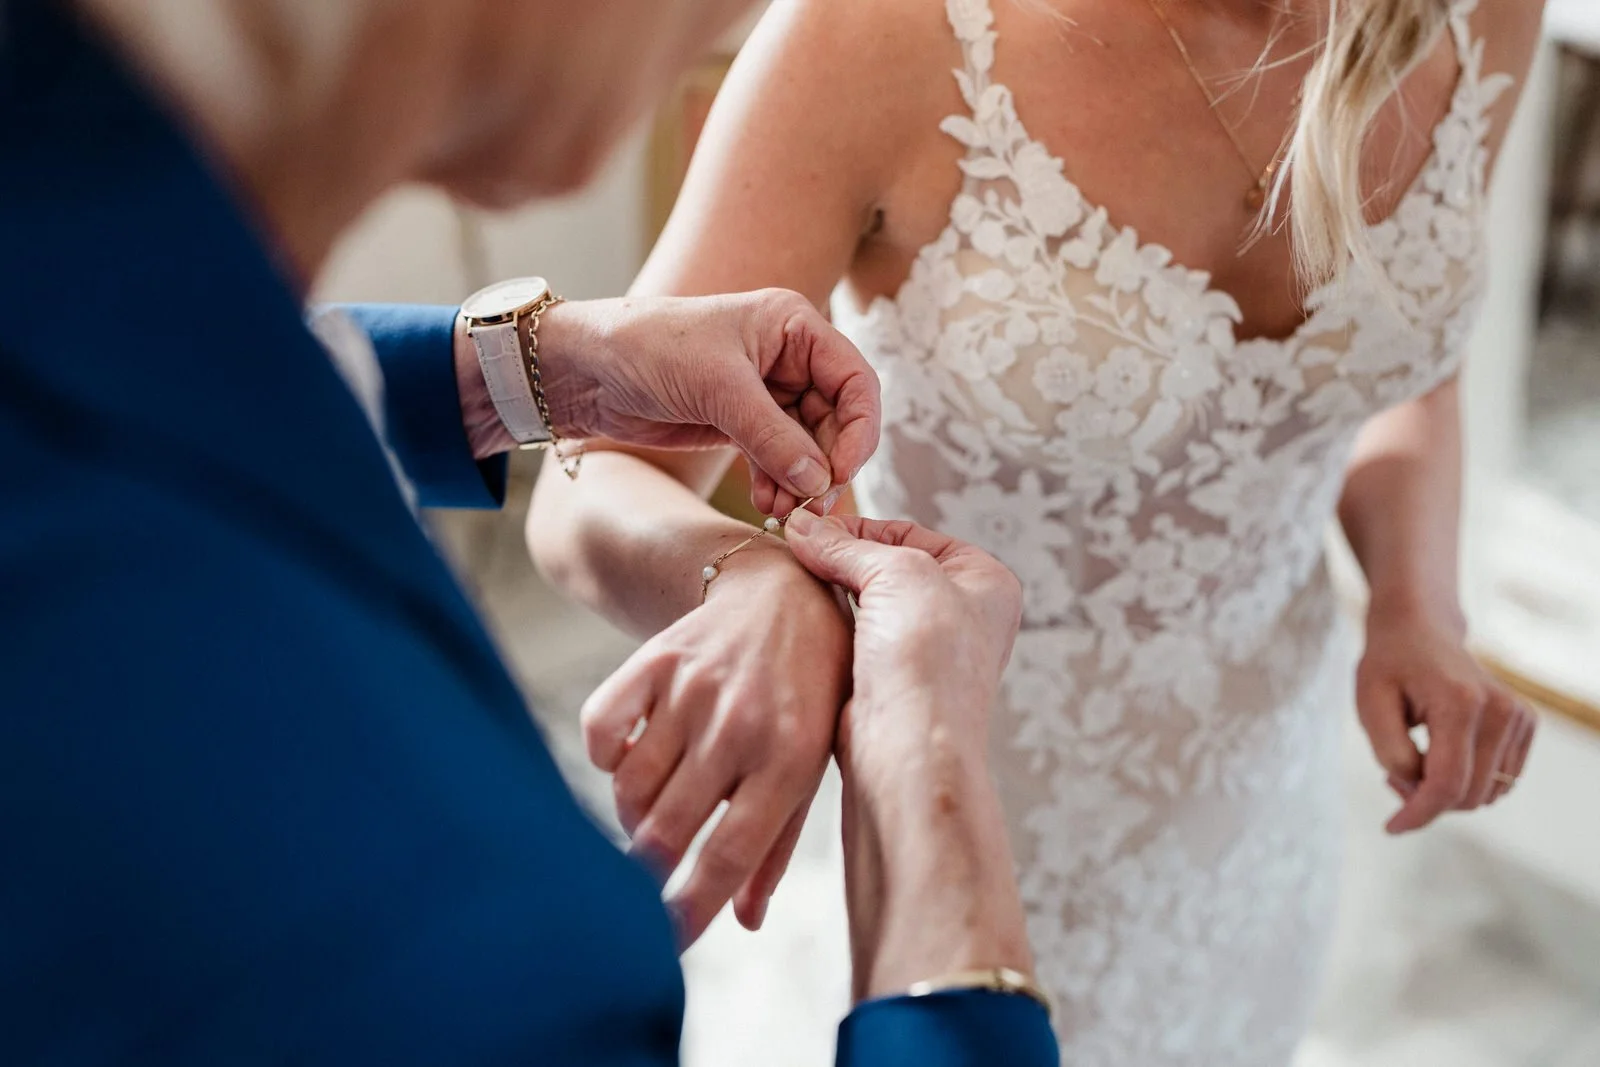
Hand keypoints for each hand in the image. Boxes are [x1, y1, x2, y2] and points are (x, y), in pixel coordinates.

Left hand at [539, 289, 878, 501]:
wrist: (585, 370)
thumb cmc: (647, 348)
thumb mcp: (716, 388)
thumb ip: (773, 436)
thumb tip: (820, 481)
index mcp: (794, 326)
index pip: (855, 380)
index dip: (860, 429)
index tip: (842, 472)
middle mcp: (789, 356)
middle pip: (838, 419)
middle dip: (827, 464)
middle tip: (811, 504)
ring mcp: (768, 392)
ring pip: (809, 446)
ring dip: (803, 481)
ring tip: (784, 511)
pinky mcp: (742, 422)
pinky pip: (780, 459)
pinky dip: (780, 483)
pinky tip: (770, 505)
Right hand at [579, 542, 851, 946]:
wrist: (785, 593)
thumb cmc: (809, 695)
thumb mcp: (814, 763)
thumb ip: (776, 843)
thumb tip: (743, 920)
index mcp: (790, 760)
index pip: (728, 855)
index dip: (689, 910)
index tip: (665, 944)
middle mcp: (740, 724)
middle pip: (667, 829)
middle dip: (646, 872)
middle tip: (646, 879)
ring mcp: (693, 689)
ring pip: (629, 788)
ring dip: (632, 818)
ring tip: (654, 813)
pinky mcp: (656, 659)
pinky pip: (600, 728)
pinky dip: (604, 758)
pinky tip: (631, 759)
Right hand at [784, 511, 1021, 754]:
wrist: (906, 752)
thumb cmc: (928, 663)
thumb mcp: (897, 574)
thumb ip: (847, 546)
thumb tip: (803, 525)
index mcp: (983, 581)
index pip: (911, 534)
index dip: (860, 528)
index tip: (812, 524)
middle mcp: (959, 615)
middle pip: (885, 567)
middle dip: (842, 558)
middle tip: (796, 547)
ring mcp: (921, 651)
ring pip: (863, 603)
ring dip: (829, 590)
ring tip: (794, 576)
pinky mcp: (885, 681)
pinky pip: (849, 638)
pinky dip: (824, 624)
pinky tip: (800, 614)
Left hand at [1357, 599, 1536, 834]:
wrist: (1420, 630)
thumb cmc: (1389, 665)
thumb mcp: (1369, 703)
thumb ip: (1390, 751)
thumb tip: (1419, 788)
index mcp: (1461, 703)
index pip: (1446, 783)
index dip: (1417, 814)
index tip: (1391, 828)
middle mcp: (1501, 711)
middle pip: (1468, 795)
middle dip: (1426, 799)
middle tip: (1393, 775)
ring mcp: (1519, 717)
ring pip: (1486, 794)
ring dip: (1446, 792)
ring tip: (1413, 761)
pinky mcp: (1525, 724)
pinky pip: (1499, 781)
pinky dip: (1467, 782)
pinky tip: (1439, 757)